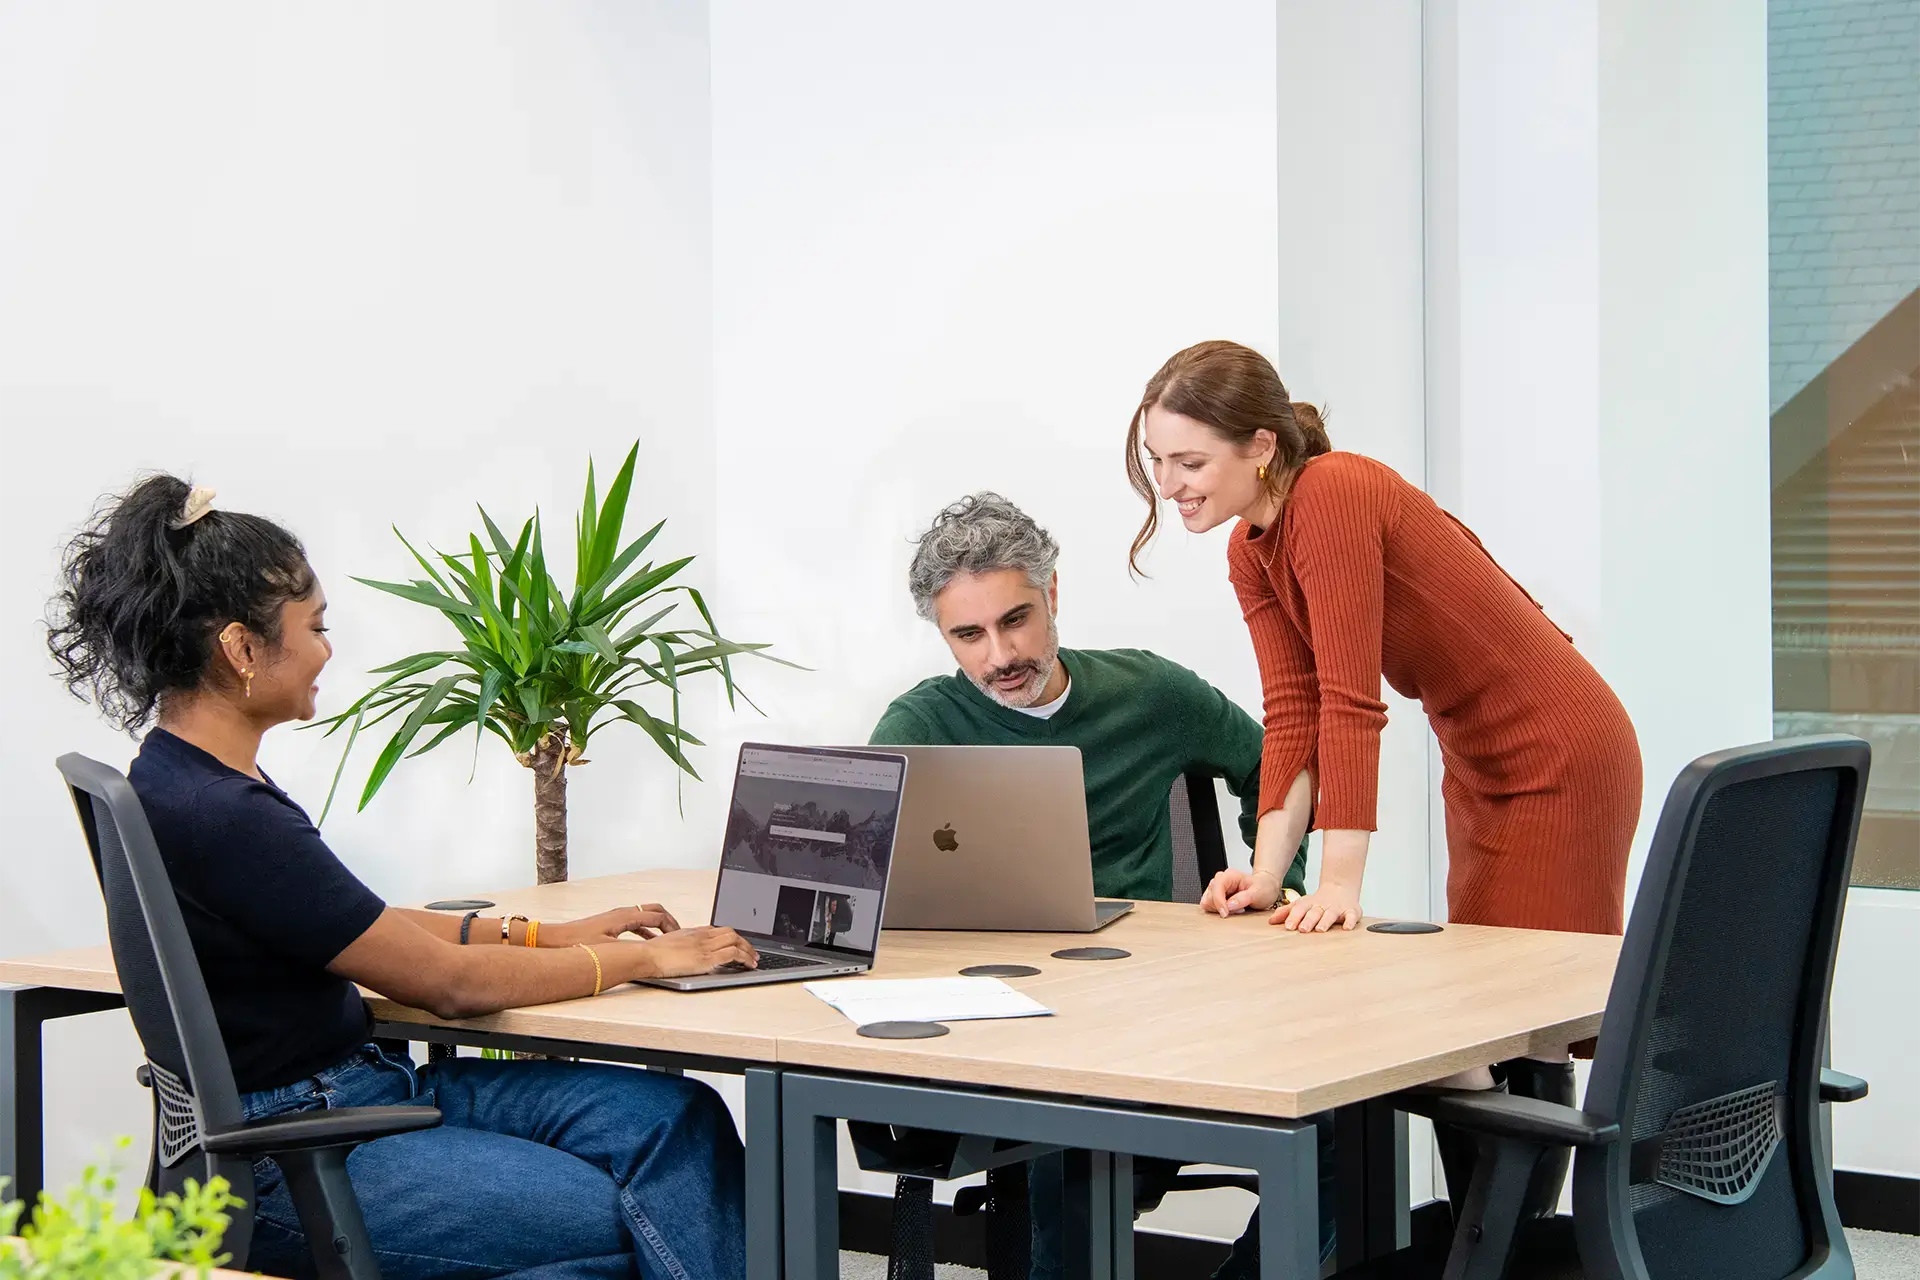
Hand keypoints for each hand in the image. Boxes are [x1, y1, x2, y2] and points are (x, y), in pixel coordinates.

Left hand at [547, 904, 681, 946]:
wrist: (555, 940)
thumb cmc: (577, 943)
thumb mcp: (607, 949)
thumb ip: (631, 948)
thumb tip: (650, 951)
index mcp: (624, 916)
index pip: (657, 916)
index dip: (672, 926)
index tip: (682, 937)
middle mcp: (621, 912)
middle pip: (654, 910)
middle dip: (669, 921)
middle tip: (680, 934)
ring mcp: (616, 916)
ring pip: (645, 915)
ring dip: (658, 925)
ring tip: (668, 938)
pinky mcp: (610, 923)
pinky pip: (635, 923)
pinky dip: (646, 930)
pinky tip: (647, 943)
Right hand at [635, 927, 758, 978]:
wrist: (647, 955)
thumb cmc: (652, 953)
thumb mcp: (669, 944)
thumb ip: (681, 946)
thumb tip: (684, 953)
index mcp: (692, 932)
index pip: (717, 929)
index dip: (730, 937)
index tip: (736, 943)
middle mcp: (701, 935)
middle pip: (730, 932)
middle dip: (744, 941)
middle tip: (751, 951)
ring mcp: (705, 945)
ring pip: (736, 940)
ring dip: (748, 950)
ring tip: (754, 959)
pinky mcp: (707, 957)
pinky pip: (733, 953)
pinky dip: (745, 958)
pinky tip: (749, 965)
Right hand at [1199, 868, 1282, 916]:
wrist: (1266, 888)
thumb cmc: (1263, 888)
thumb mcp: (1258, 893)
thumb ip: (1243, 898)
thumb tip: (1229, 905)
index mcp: (1230, 875)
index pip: (1216, 887)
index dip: (1218, 902)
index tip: (1225, 913)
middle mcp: (1220, 880)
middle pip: (1209, 896)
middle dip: (1221, 907)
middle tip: (1239, 909)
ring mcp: (1217, 889)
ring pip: (1207, 902)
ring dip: (1219, 909)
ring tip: (1236, 909)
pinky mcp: (1216, 897)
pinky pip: (1209, 906)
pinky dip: (1218, 911)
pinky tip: (1230, 910)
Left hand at [1270, 881, 1361, 932]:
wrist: (1340, 889)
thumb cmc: (1318, 901)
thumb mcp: (1301, 904)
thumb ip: (1286, 912)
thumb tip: (1270, 921)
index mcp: (1309, 904)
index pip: (1300, 909)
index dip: (1294, 917)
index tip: (1288, 926)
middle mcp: (1322, 905)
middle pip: (1314, 912)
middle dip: (1308, 921)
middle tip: (1302, 930)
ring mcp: (1337, 908)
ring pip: (1330, 914)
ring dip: (1325, 921)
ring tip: (1320, 929)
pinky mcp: (1351, 911)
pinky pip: (1352, 916)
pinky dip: (1350, 922)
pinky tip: (1346, 928)